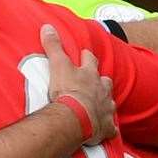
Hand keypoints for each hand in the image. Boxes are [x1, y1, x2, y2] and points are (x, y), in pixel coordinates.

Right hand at [41, 25, 116, 145]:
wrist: (76, 117)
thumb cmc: (67, 92)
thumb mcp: (58, 65)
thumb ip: (53, 47)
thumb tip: (47, 26)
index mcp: (90, 75)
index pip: (90, 61)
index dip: (88, 58)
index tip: (86, 54)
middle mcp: (101, 90)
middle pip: (105, 82)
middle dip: (102, 81)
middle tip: (99, 82)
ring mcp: (105, 108)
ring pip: (110, 104)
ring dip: (107, 104)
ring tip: (103, 106)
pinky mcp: (105, 127)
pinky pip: (110, 129)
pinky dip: (109, 129)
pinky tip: (108, 131)